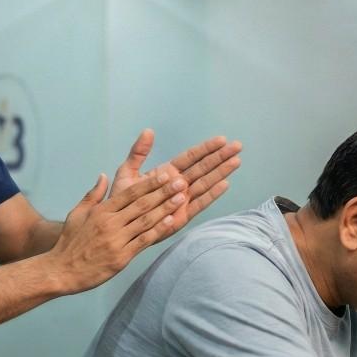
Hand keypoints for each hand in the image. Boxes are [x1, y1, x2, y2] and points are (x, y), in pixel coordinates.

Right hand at [49, 166, 187, 293]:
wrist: (61, 271)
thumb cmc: (69, 242)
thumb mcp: (77, 214)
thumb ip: (92, 195)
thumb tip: (103, 176)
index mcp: (101, 211)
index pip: (129, 193)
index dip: (149, 183)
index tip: (164, 174)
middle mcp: (110, 223)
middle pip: (141, 204)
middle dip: (163, 191)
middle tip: (181, 181)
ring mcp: (116, 240)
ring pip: (146, 220)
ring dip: (166, 208)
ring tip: (181, 197)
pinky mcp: (121, 257)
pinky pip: (144, 240)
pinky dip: (159, 230)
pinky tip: (172, 222)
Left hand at [111, 130, 240, 232]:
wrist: (117, 225)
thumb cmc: (122, 200)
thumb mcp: (127, 172)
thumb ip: (138, 153)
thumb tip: (148, 131)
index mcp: (167, 172)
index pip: (190, 157)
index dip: (205, 148)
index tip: (221, 139)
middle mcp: (178, 185)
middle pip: (203, 168)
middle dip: (220, 157)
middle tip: (238, 146)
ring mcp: (182, 200)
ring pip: (205, 183)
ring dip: (221, 172)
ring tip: (236, 161)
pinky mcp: (183, 216)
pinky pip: (199, 203)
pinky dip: (212, 194)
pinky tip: (225, 184)